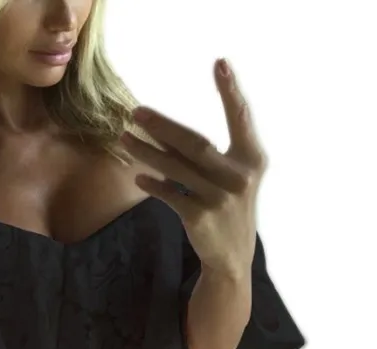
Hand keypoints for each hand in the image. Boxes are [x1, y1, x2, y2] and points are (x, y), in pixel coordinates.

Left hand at [120, 58, 267, 276]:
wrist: (231, 257)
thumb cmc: (228, 209)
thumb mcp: (232, 179)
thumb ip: (211, 156)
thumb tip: (164, 131)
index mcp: (252, 160)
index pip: (240, 118)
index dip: (230, 91)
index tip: (220, 63)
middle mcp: (238, 177)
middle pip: (194, 143)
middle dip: (162, 126)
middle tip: (135, 112)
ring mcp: (220, 199)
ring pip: (176, 168)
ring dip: (147, 152)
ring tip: (124, 139)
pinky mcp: (200, 218)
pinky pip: (170, 195)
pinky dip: (153, 184)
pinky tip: (138, 175)